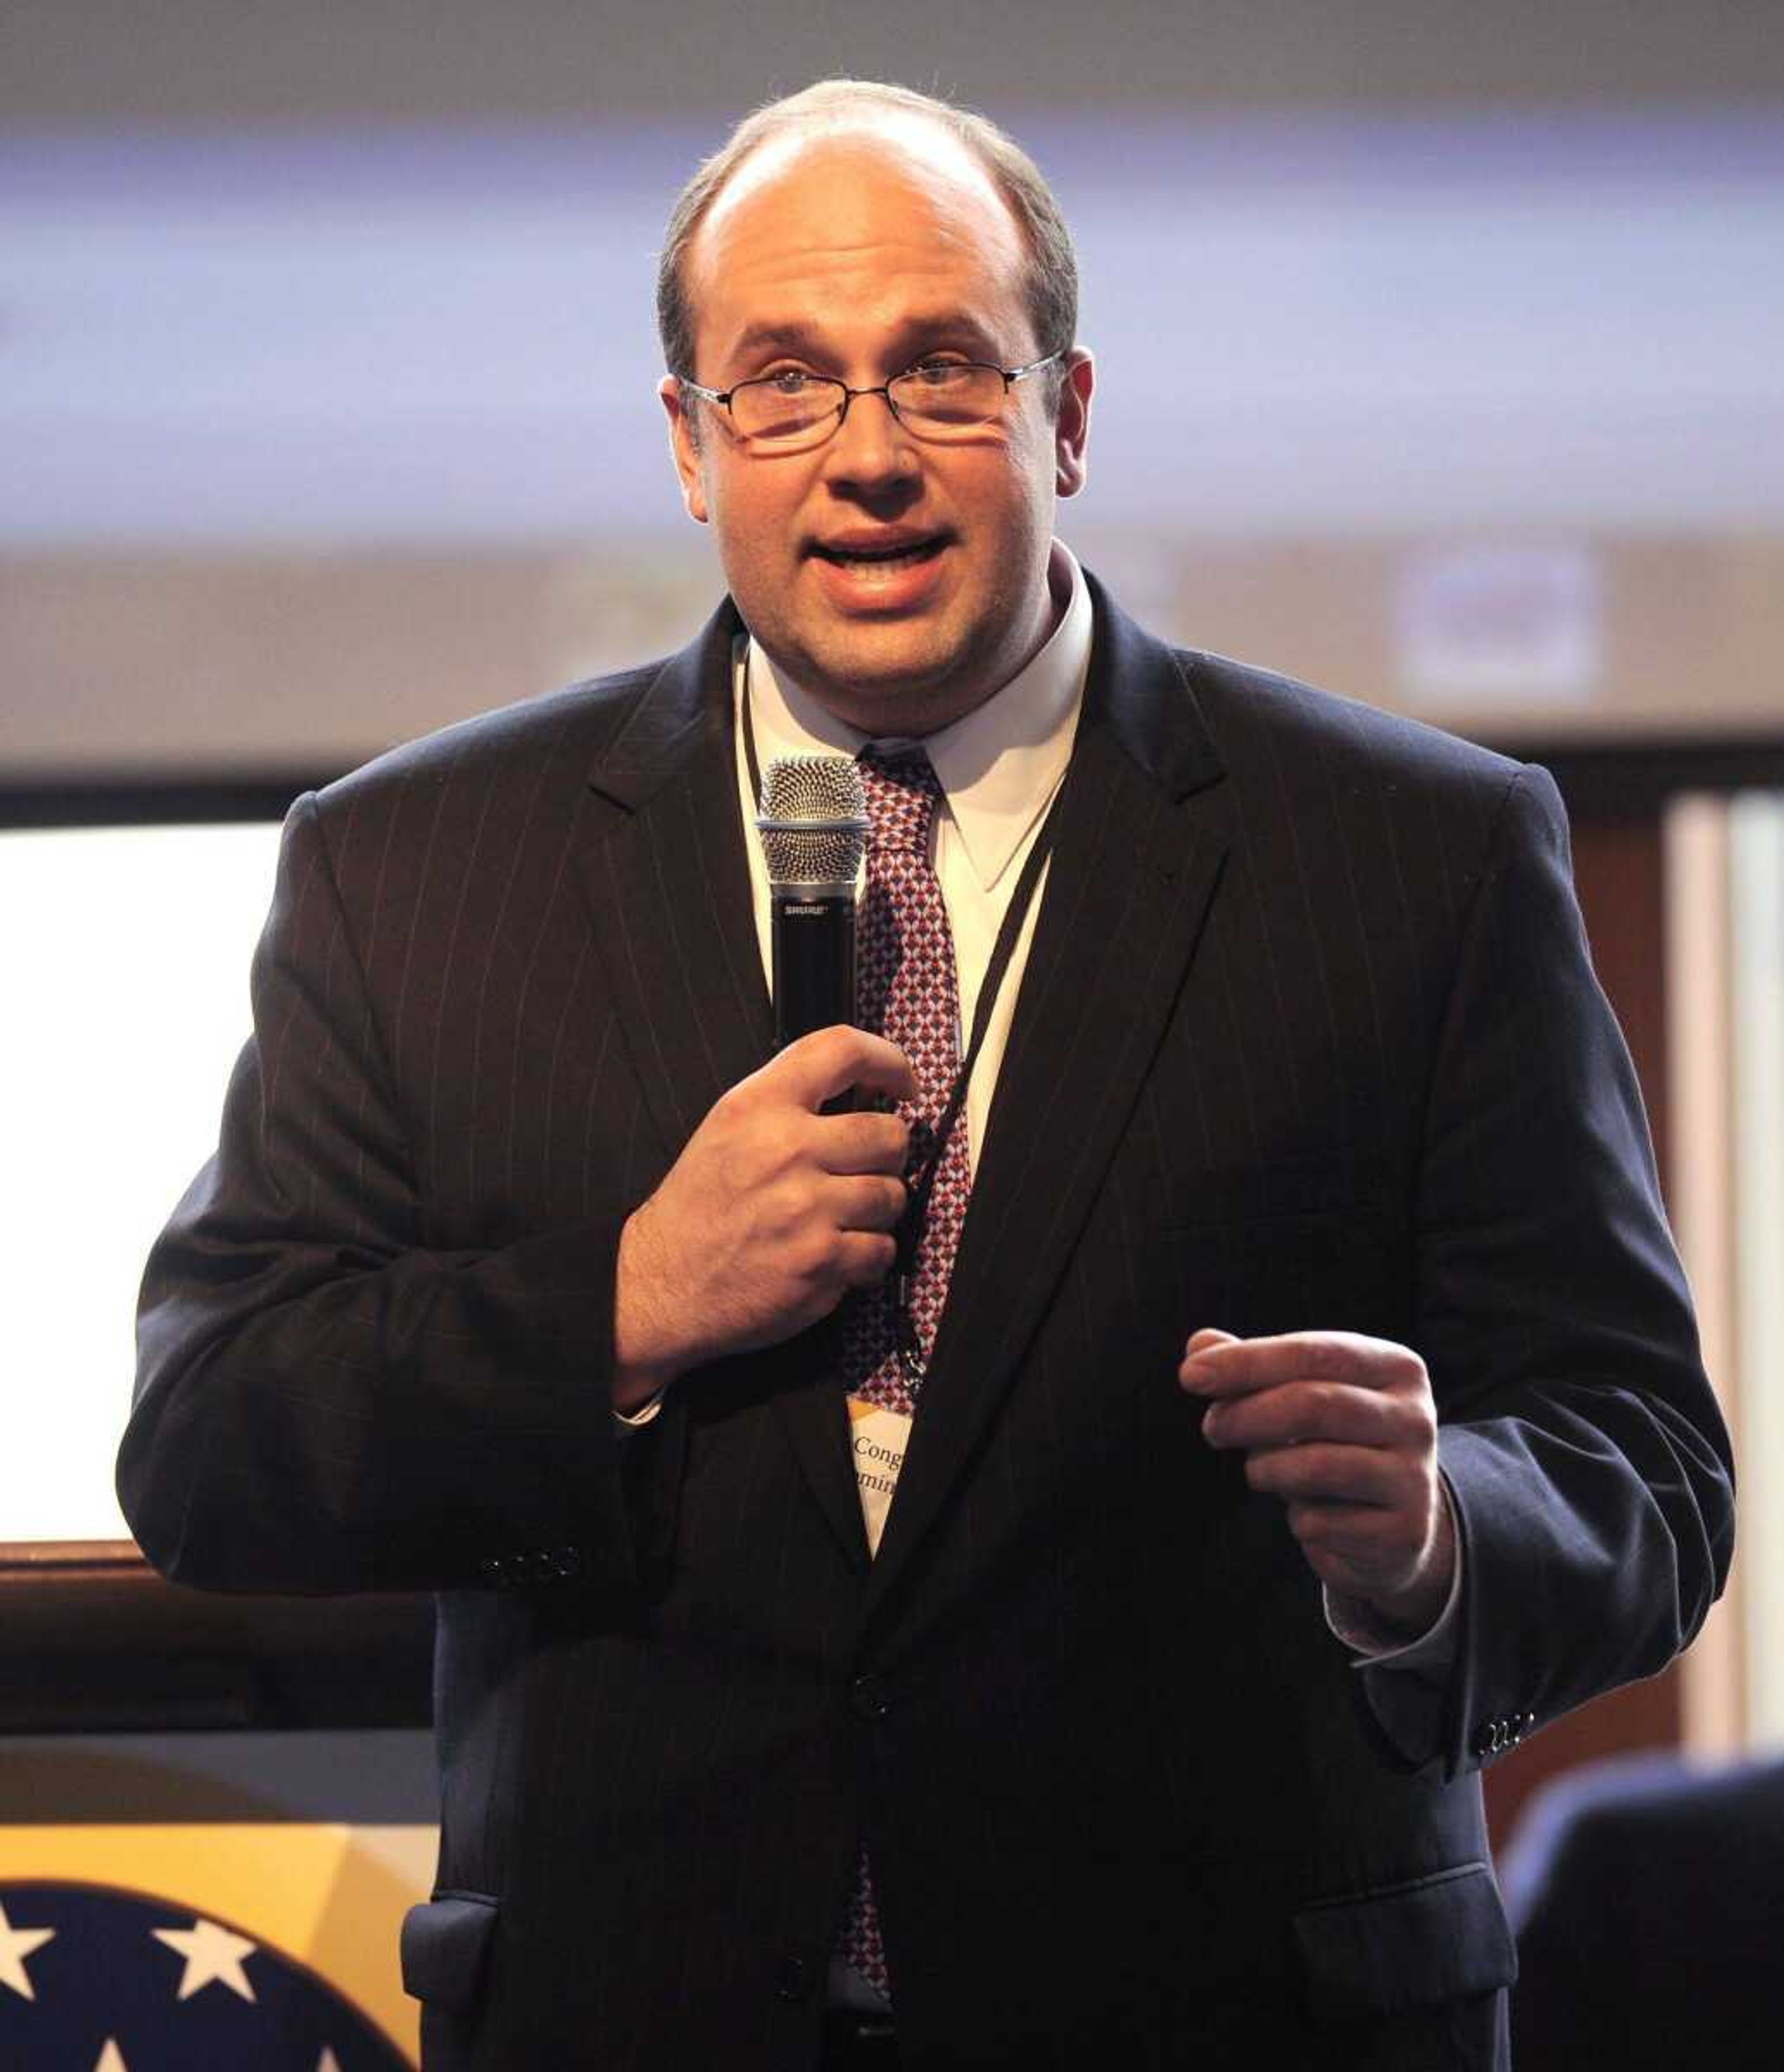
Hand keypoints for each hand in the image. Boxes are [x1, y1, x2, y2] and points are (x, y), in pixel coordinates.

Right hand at [612, 1026, 917, 1407]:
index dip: (888, 1060)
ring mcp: (806, 1208)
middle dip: (886, 1156)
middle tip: (861, 1170)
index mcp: (758, 1106)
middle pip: (889, 1135)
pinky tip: (831, 1255)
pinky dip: (866, 1257)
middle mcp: (785, 1150)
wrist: (660, 1283)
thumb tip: (868, 1091)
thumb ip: (789, 1102)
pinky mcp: (820, 1262)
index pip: (841, 1050)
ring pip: (893, 1196)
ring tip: (838, 1219)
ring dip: (876, 1211)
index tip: (902, 1083)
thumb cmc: (699, 1208)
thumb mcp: (728, 1128)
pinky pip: (882, 1249)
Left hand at [1180, 1328, 1454, 1638]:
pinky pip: (1322, 1523)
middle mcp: (1415, 1417)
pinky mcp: (1405, 1532)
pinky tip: (1306, 1512)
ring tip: (1259, 1470)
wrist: (1394, 1528)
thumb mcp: (1300, 1397)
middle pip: (1315, 1404)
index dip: (1248, 1362)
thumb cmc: (1335, 1445)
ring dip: (1266, 1469)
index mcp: (1395, 1367)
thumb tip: (1199, 1345)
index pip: (1313, 1353)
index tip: (1190, 1375)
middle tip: (1213, 1428)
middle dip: (1248, 1415)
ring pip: (1316, 1466)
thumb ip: (1253, 1368)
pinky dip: (1296, 1517)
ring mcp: (1415, 1477)